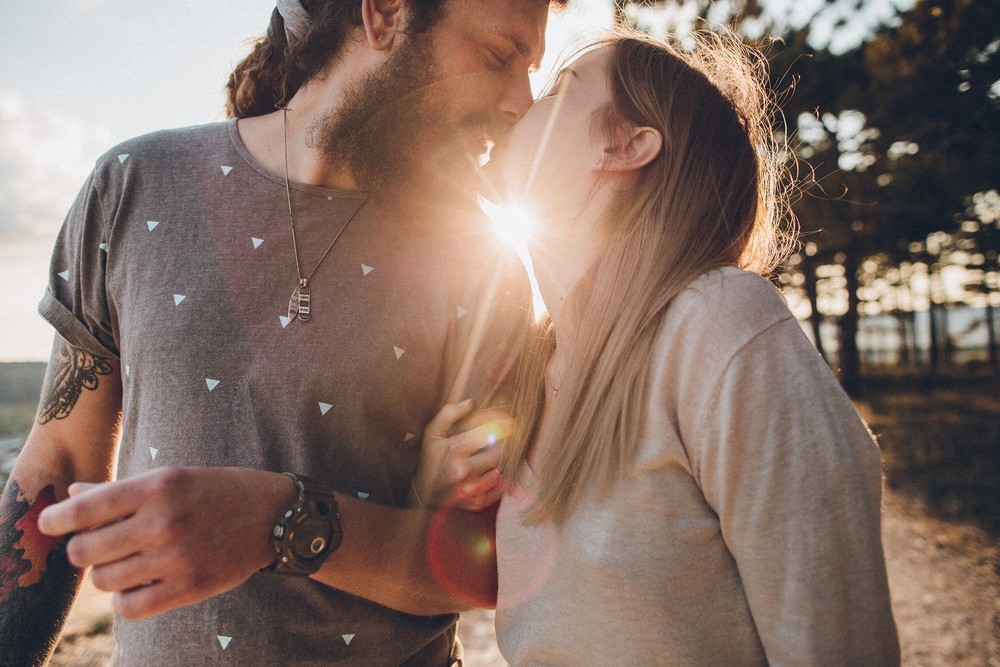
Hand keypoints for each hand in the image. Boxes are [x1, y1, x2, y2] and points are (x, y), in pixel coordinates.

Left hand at [37, 467, 294, 619]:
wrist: (276, 515)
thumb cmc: (219, 490)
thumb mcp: (173, 477)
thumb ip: (121, 490)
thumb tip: (73, 497)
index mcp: (157, 487)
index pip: (84, 510)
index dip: (55, 519)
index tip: (49, 524)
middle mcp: (164, 522)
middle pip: (85, 550)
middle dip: (82, 549)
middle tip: (97, 545)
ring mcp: (177, 558)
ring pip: (104, 581)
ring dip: (105, 574)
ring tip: (124, 564)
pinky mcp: (190, 587)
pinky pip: (131, 607)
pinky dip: (125, 600)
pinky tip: (138, 585)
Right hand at [410, 400, 511, 511]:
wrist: (422, 494)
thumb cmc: (430, 460)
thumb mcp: (432, 434)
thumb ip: (449, 414)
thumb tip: (471, 402)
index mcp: (455, 449)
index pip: (490, 433)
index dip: (502, 427)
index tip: (509, 425)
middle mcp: (464, 470)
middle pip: (499, 453)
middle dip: (500, 447)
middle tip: (497, 444)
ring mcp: (471, 488)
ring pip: (501, 471)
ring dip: (500, 464)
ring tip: (493, 459)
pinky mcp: (476, 503)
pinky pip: (500, 489)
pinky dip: (499, 481)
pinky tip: (490, 474)